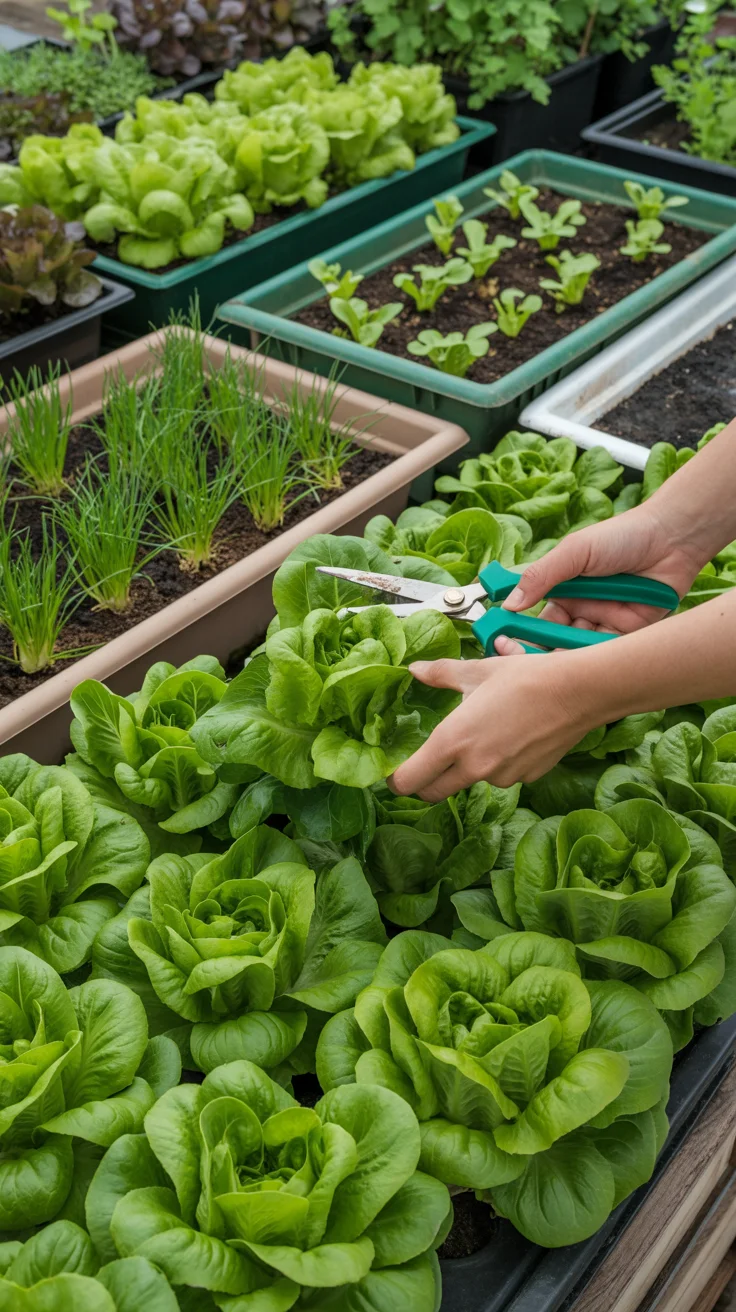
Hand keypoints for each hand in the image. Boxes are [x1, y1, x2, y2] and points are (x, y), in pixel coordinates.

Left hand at [389, 653, 590, 801]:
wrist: (578, 692)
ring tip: (483, 733)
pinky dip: (498, 763)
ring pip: (470, 781)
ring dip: (467, 768)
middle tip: (425, 763)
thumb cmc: (525, 678)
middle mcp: (474, 767)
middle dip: (424, 783)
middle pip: (433, 792)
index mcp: (452, 741)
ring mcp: (501, 776)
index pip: (409, 781)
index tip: (394, 771)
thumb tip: (415, 670)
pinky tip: (511, 736)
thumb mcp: (476, 671)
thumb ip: (440, 674)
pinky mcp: (526, 778)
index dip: (396, 780)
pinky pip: (501, 775)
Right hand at [499, 501, 702, 640]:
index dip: (520, 634)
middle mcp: (582, 611)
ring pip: (581, 651)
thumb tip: (509, 602)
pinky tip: (595, 653)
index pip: (535, 622)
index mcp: (563, 593)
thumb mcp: (575, 551)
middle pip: (556, 642)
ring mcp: (606, 624)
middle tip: (532, 660)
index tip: (503, 642)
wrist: (673, 537)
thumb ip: (541, 576)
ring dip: (572, 654)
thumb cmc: (622, 536)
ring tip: (565, 654)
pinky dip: (602, 655)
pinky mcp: (631, 635)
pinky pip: (611, 652)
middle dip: (543, 653)